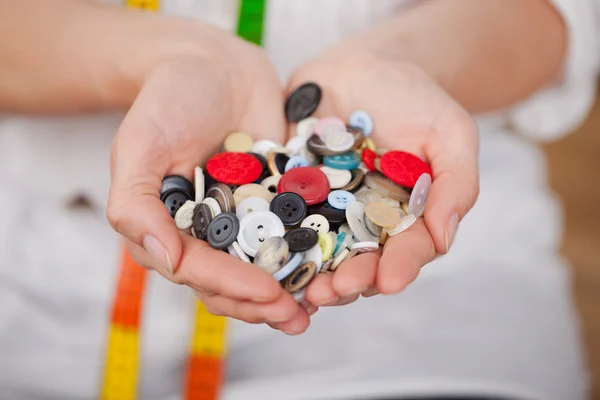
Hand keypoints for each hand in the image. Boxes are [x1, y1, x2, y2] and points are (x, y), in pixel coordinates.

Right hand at [106, 26, 310, 333]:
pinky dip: (312, 252)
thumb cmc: (168, 99)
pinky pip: (294, 233)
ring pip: (266, 266)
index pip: (198, 270)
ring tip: (321, 303)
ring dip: (291, 289)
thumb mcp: (140, 146)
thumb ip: (136, 204)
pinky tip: (334, 266)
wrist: (214, 64)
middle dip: (264, 302)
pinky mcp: (276, 202)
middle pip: (233, 281)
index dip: (232, 286)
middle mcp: (207, 232)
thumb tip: (163, 259)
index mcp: (170, 229)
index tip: (268, 294)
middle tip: (298, 317)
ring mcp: (244, 220)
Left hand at [285, 44, 478, 308]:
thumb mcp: (450, 133)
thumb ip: (455, 182)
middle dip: (347, 280)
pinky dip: (272, 234)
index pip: (406, 249)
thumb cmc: (415, 98)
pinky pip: (279, 214)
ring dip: (308, 271)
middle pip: (358, 261)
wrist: (365, 66)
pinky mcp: (289, 190)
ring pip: (317, 249)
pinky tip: (262, 254)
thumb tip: (445, 236)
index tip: (390, 282)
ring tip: (300, 287)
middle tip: (333, 292)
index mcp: (405, 217)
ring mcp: (324, 209)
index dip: (400, 267)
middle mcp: (364, 222)